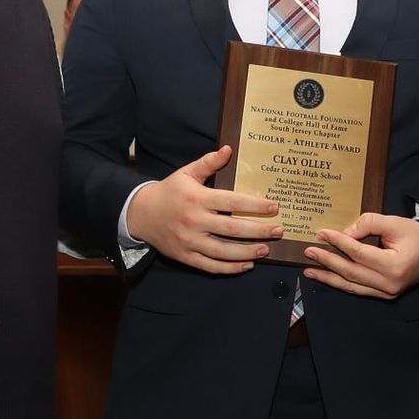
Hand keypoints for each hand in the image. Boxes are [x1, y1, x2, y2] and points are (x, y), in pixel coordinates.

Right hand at [126, 146, 280, 274]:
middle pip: (232, 229)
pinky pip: (210, 266)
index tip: (274, 207)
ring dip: (247, 252)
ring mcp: (189, 241)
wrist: (140, 214)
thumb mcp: (186, 173)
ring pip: (223, 252)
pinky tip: (247, 264)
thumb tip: (229, 149)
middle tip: (278, 231)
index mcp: (197, 198)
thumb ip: (208, 162)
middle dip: (258, 231)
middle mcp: (194, 221)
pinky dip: (230, 268)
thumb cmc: (169, 191)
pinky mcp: (185, 256)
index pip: (231, 202)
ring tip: (266, 250)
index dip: (254, 205)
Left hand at [302, 213, 418, 298]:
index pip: (359, 253)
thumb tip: (344, 233)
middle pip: (351, 272)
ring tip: (309, 269)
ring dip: (328, 277)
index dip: (338, 242)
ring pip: (352, 285)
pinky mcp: (384, 295)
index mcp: (395, 266)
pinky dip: (341, 282)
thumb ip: (369, 224)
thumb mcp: (394, 222)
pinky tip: (326, 276)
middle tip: (309, 251)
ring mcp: (387, 293)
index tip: (322, 233)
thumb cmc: (416, 235)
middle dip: (327, 261)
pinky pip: (358, 289)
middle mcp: (390, 284)